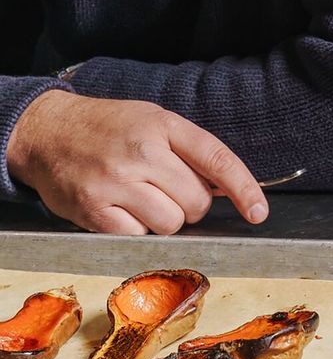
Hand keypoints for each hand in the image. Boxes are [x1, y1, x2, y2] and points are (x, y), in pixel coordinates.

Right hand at [6, 90, 268, 234]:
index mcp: (163, 126)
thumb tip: (228, 188)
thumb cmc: (108, 128)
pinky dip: (137, 231)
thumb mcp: (153, 121)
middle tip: (169, 191)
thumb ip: (190, 151)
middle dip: (192, 205)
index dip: (245, 189)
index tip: (258, 212)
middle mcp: (142, 153)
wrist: (48, 133)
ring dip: (165, 220)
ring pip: (171, 224)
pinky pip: (138, 237)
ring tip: (144, 199)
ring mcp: (117, 183)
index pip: (217, 159)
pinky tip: (123, 210)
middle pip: (197, 202)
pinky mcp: (94, 211)